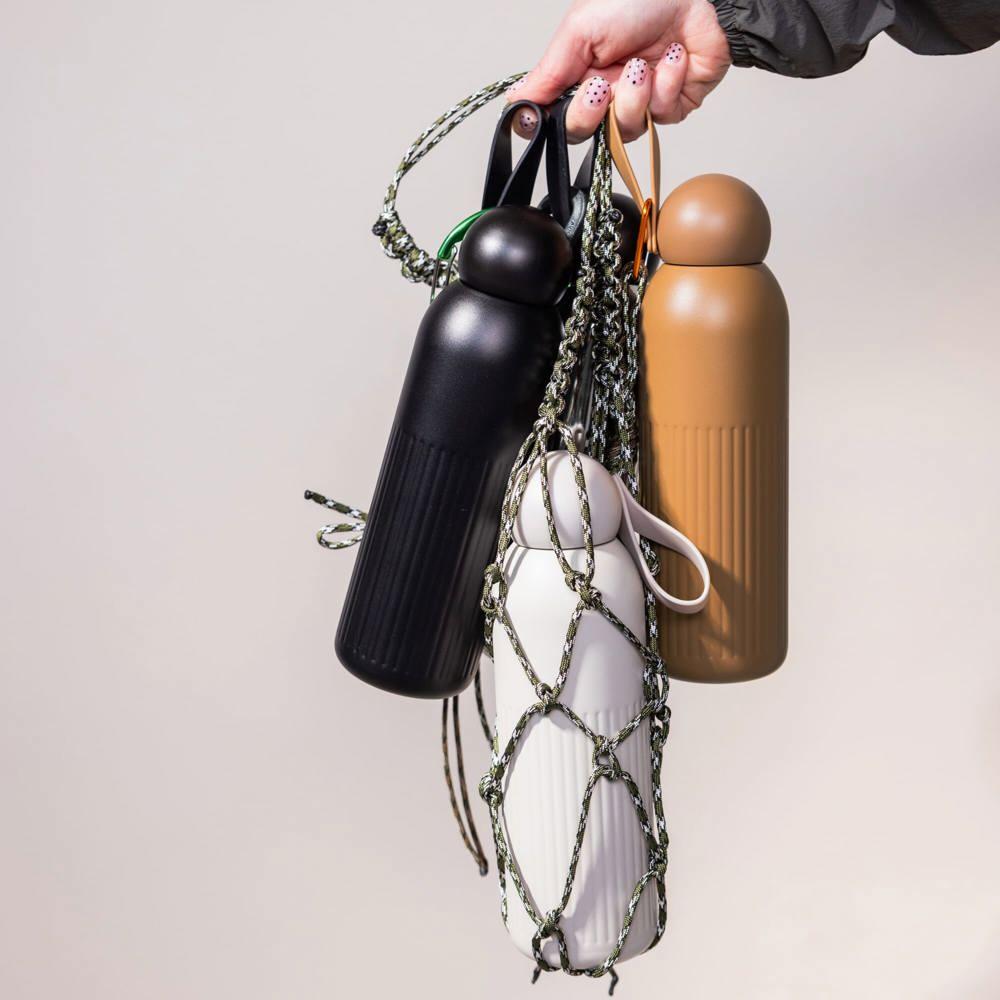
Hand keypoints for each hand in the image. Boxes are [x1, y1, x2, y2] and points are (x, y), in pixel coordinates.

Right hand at [509, 0, 730, 141]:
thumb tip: (516, 102)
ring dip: (634, 94)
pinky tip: (671, 58)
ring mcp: (640, 105)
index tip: (558, 106)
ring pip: (625, 131)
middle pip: (586, 134)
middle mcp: (607, 96)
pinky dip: (666, 83)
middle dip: (593, 111)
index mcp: (579, 77)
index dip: (556, 122)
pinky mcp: (672, 108)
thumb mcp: (581, 29)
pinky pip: (661, 116)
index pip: (557, 120)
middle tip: (602, 85)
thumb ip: (548, 72)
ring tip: (643, 62)